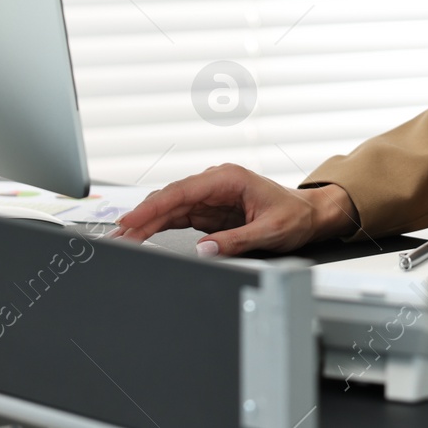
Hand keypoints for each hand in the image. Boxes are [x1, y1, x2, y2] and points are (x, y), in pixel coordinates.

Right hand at [108, 163, 357, 256]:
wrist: (309, 216)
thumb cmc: (294, 216)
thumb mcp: (269, 231)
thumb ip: (236, 240)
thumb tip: (205, 249)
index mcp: (228, 179)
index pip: (182, 191)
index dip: (153, 206)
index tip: (131, 219)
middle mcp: (215, 184)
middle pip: (170, 200)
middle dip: (142, 217)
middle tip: (118, 237)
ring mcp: (210, 198)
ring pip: (169, 209)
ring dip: (146, 224)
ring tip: (123, 240)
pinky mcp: (208, 213)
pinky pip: (177, 218)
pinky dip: (158, 227)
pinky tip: (141, 237)